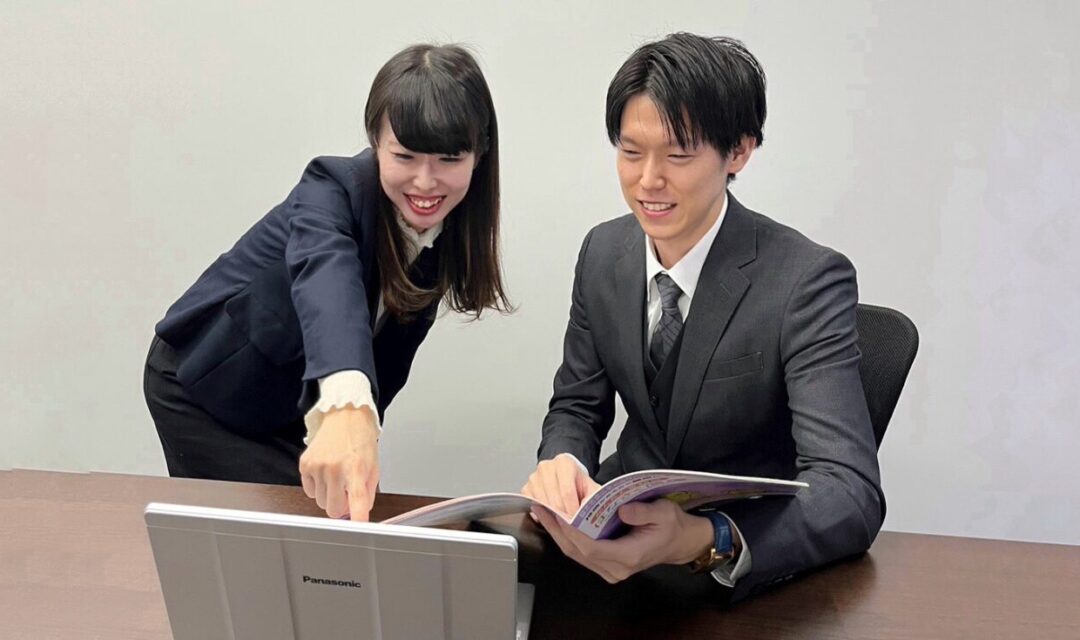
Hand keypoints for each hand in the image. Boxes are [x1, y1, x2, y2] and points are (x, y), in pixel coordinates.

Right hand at [298, 405, 378, 520]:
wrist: (345, 417)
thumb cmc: (361, 442)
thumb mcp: (373, 467)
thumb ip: (367, 494)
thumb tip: (358, 515)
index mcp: (356, 469)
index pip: (357, 500)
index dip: (357, 518)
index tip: (359, 529)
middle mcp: (335, 468)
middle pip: (333, 510)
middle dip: (341, 506)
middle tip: (347, 491)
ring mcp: (317, 467)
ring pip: (321, 503)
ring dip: (329, 496)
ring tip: (338, 477)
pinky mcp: (304, 465)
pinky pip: (310, 492)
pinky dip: (318, 487)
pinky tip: (326, 473)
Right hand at [520, 453, 600, 517]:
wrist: (567, 477)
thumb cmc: (578, 484)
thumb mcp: (592, 488)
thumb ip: (592, 498)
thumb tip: (586, 513)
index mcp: (564, 463)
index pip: (567, 491)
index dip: (572, 509)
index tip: (576, 521)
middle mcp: (546, 467)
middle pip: (553, 498)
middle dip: (562, 515)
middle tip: (569, 527)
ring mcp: (534, 477)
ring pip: (541, 503)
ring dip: (551, 516)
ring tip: (561, 523)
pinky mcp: (526, 488)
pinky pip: (530, 505)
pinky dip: (539, 514)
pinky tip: (549, 517)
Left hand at [532, 499, 713, 582]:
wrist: (679, 542)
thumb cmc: (672, 526)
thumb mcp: (664, 512)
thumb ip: (643, 512)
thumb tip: (621, 509)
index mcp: (629, 556)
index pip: (591, 548)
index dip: (572, 532)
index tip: (558, 514)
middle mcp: (617, 568)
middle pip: (578, 552)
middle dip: (557, 530)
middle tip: (543, 508)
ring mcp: (610, 570)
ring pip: (576, 554)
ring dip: (558, 534)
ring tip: (544, 512)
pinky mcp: (606, 565)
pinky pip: (581, 553)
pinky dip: (567, 538)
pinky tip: (558, 522)